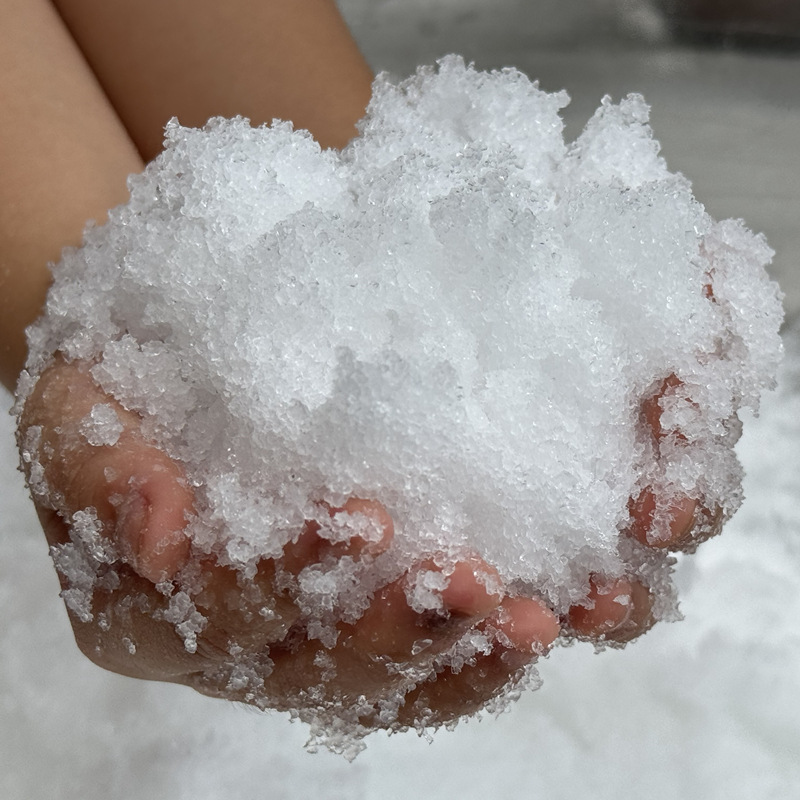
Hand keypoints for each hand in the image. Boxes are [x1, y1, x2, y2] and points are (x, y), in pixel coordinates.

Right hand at [18, 357, 710, 728]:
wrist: (160, 374)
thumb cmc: (117, 387)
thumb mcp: (74, 408)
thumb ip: (95, 467)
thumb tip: (156, 529)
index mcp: (153, 611)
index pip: (226, 618)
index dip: (292, 580)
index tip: (364, 520)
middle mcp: (239, 644)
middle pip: (323, 665)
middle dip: (404, 631)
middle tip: (485, 589)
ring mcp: (309, 636)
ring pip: (393, 677)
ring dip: (467, 651)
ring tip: (540, 615)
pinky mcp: (370, 606)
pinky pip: (436, 655)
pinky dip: (489, 642)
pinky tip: (553, 610)